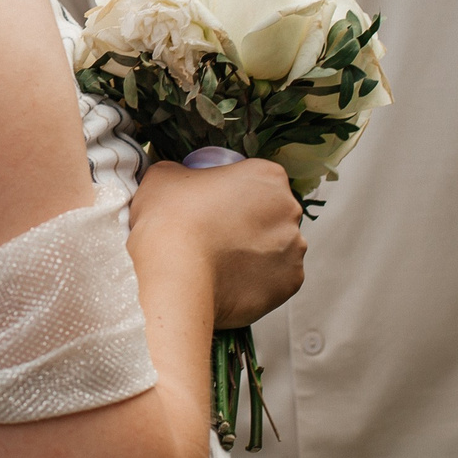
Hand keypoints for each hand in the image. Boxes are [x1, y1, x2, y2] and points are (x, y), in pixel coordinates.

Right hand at [129, 157, 305, 326]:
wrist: (174, 276)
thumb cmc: (169, 220)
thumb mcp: (163, 176)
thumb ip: (182, 173)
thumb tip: (181, 181)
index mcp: (268, 175)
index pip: (257, 178)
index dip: (233, 192)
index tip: (214, 205)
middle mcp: (290, 209)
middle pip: (272, 213)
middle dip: (250, 223)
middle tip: (215, 234)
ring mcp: (294, 249)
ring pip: (276, 248)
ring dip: (255, 253)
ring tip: (219, 263)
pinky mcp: (289, 284)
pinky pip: (274, 280)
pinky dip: (256, 282)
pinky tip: (228, 282)